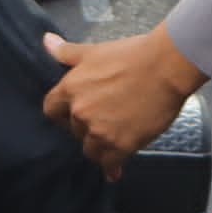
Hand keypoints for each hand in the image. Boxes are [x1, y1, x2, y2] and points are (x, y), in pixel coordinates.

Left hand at [42, 27, 208, 176]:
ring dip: (99, 147)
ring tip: (110, 143)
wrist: (164, 68)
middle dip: (85, 128)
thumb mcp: (94, 51)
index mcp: (71, 89)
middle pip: (74, 131)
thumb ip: (67, 52)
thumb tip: (47, 41)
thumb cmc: (132, 55)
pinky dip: (112, 168)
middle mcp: (81, 113)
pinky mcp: (121, 145)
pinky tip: (115, 170)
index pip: (51, 110)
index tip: (70, 116)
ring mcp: (100, 131)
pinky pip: (109, 164)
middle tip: (101, 123)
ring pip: (90, 150)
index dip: (61, 114)